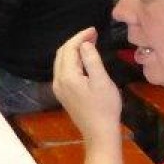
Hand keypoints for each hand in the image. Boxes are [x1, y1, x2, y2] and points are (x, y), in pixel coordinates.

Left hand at [52, 28, 122, 144]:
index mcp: (67, 76)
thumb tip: (85, 44)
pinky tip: (84, 60)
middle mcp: (58, 81)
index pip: (69, 49)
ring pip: (62, 62)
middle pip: (62, 54)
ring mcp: (59, 89)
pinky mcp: (63, 94)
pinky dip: (72, 61)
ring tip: (90, 44)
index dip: (80, 37)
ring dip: (74, 50)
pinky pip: (64, 71)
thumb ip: (92, 60)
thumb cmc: (105, 107)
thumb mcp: (102, 81)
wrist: (99, 132)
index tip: (94, 30)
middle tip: (93, 35)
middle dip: (76, 42)